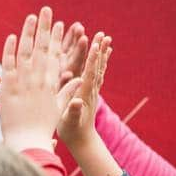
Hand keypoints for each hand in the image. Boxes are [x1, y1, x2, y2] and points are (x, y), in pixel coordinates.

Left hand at [0, 6, 76, 152]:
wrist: (28, 141)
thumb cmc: (43, 127)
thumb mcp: (58, 107)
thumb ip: (66, 91)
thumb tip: (78, 79)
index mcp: (51, 83)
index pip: (55, 55)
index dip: (57, 39)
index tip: (59, 24)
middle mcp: (38, 80)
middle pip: (42, 48)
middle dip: (45, 28)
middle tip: (46, 10)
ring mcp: (23, 83)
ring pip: (26, 52)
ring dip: (28, 33)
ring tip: (31, 17)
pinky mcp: (7, 89)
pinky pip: (8, 65)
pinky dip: (10, 50)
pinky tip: (12, 36)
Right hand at [57, 33, 111, 147]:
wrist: (82, 140)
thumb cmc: (72, 132)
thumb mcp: (68, 123)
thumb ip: (72, 112)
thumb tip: (75, 102)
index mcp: (83, 95)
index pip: (89, 74)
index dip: (93, 59)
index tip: (95, 44)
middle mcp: (91, 91)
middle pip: (97, 67)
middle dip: (99, 51)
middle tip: (103, 35)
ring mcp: (92, 91)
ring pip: (98, 68)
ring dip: (102, 53)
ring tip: (106, 38)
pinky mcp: (90, 92)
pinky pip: (96, 73)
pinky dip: (100, 61)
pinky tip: (102, 53)